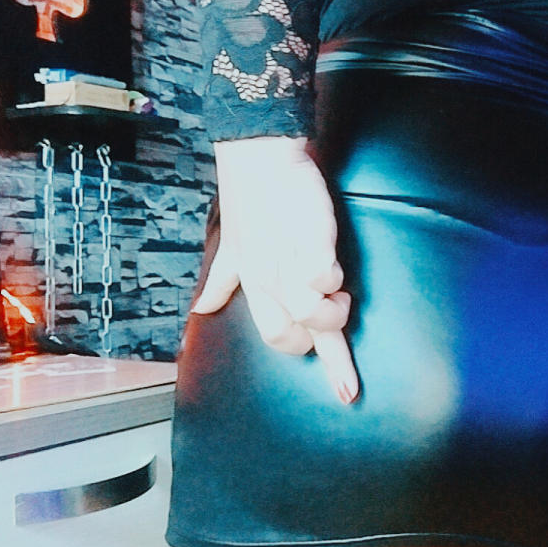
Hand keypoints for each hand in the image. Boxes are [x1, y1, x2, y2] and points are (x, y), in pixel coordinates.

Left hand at [193, 136, 358, 404]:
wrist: (261, 158)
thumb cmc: (251, 201)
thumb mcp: (231, 246)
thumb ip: (222, 281)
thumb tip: (201, 308)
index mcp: (252, 284)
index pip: (277, 339)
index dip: (310, 358)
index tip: (345, 388)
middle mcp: (268, 280)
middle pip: (293, 337)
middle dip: (326, 343)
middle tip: (338, 315)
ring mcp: (287, 262)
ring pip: (313, 315)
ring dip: (335, 311)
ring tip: (341, 292)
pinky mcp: (310, 240)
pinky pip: (324, 278)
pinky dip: (332, 279)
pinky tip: (332, 265)